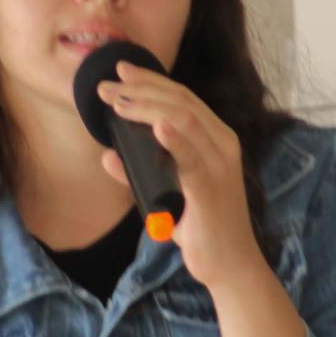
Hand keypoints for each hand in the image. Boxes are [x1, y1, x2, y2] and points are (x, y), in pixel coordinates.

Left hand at [96, 62, 267, 287]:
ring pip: (184, 120)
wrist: (229, 265)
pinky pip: (191, 158)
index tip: (121, 71)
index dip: (151, 80)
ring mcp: (219, 165)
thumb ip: (139, 173)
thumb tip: (107, 155)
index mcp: (216, 139)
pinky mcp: (211, 189)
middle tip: (106, 85)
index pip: (183, 98)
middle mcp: (223, 144)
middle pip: (181, 102)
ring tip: (116, 101)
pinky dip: (173, 139)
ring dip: (146, 106)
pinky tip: (156, 126)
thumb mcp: (165, 194)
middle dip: (140, 89)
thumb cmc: (200, 227)